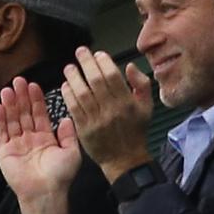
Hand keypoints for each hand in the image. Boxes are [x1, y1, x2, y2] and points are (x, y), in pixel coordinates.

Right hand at [0, 76, 80, 213]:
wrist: (46, 193)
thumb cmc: (60, 176)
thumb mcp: (72, 152)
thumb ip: (68, 135)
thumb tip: (66, 118)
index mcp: (45, 138)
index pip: (39, 114)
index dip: (36, 100)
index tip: (34, 85)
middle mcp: (30, 139)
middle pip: (24, 113)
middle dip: (21, 97)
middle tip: (19, 80)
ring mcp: (16, 145)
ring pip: (11, 120)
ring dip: (9, 105)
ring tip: (8, 89)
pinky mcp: (4, 152)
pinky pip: (0, 133)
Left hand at [62, 47, 154, 182]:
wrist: (125, 160)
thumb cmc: (135, 132)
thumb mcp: (147, 106)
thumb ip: (141, 84)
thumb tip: (129, 66)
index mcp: (127, 103)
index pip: (113, 76)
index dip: (103, 62)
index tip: (98, 54)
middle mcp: (112, 110)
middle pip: (96, 81)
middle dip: (86, 63)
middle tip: (80, 53)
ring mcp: (97, 120)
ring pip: (82, 93)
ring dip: (74, 77)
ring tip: (69, 68)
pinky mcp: (85, 129)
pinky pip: (74, 108)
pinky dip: (68, 95)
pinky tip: (66, 85)